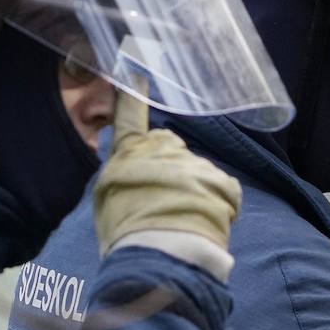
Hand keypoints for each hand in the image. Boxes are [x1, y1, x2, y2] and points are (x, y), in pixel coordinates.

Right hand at [93, 92, 241, 271]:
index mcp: (129, 153)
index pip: (129, 117)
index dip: (131, 97)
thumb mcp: (107, 202)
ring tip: (181, 221)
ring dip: (192, 192)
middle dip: (169, 169)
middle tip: (161, 201)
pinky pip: (222, 191)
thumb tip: (135, 176)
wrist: (160, 252)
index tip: (136, 77)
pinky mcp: (222, 181)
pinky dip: (216, 207)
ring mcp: (195, 163)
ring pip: (196, 173)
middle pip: (169, 149)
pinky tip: (203, 225)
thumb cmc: (125, 232)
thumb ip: (122, 179)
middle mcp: (163, 149)